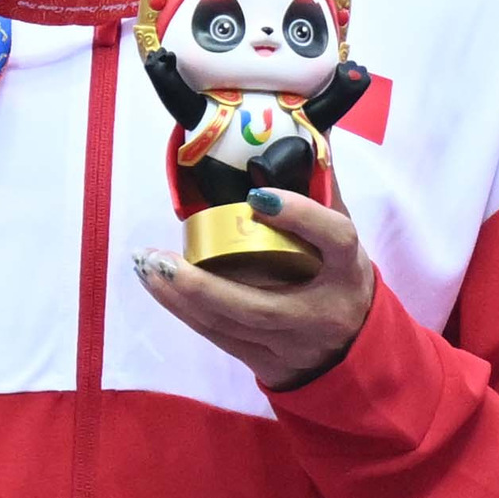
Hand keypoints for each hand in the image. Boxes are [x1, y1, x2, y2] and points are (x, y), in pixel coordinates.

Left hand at [136, 187, 376, 389]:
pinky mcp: (266, 362)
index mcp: (347, 271)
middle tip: (161, 256)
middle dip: (204, 284)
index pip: (334, 240)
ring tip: (147, 266)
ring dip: (181, 297)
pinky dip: (184, 312)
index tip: (259, 196)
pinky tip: (158, 287)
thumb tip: (305, 135)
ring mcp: (291, 344)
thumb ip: (322, 193)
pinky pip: (219, 338)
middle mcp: (321, 312)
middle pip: (260, 306)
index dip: (301, 217)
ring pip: (230, 326)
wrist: (351, 354)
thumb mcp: (344, 241)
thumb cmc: (340, 283)